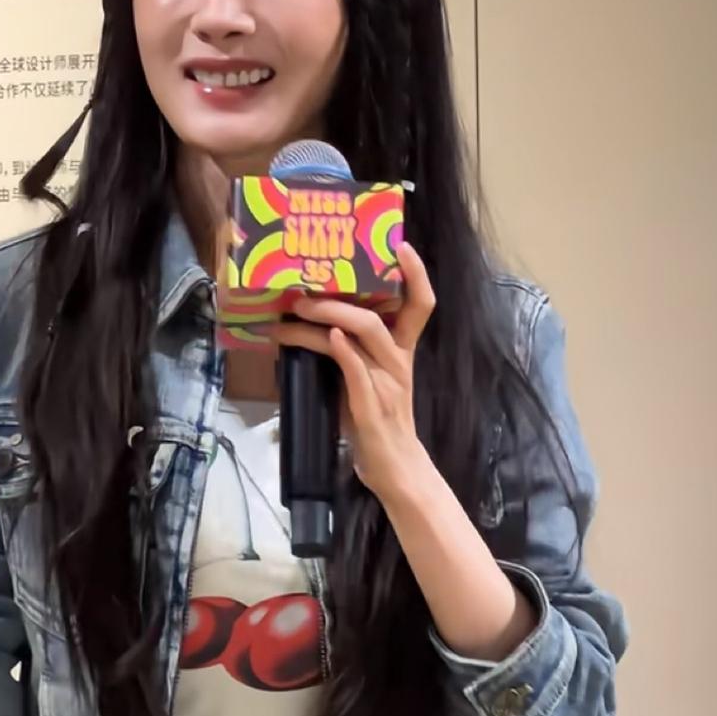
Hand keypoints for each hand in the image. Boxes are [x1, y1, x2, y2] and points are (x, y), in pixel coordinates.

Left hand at [270, 239, 436, 505]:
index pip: (421, 305)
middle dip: (340, 296)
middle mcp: (398, 362)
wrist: (394, 470)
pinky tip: (328, 336)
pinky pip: (358, 372)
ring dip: (327, 317)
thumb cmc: (374, 423)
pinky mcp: (371, 408)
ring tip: (295, 312)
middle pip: (382, 315)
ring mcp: (387, 384)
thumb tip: (310, 326)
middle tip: (301, 290)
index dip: (415, 274)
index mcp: (401, 352)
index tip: (400, 245)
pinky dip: (342, 351)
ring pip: (365, 335)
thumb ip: (347, 352)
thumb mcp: (364, 379)